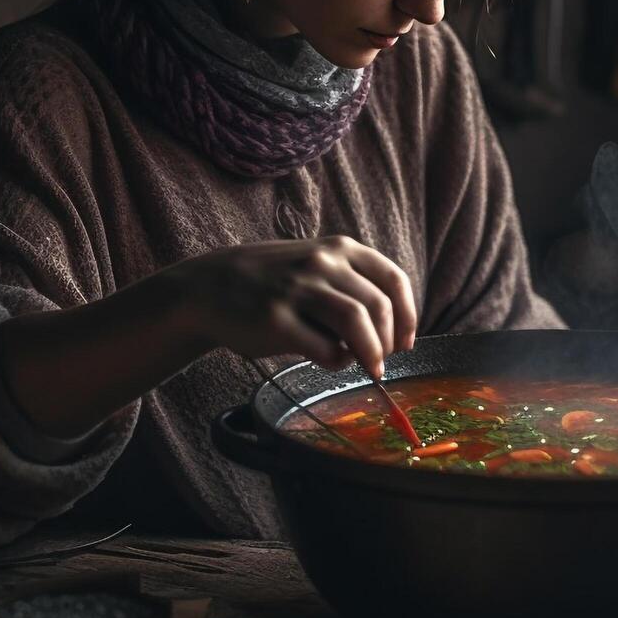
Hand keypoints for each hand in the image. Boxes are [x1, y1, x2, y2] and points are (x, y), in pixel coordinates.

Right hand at [166, 236, 416, 376]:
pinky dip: (336, 361)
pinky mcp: (275, 319)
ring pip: (357, 324)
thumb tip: (392, 332)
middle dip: (388, 342)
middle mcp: (321, 263)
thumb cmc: (274, 282)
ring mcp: (297, 289)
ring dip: (370, 354)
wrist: (210, 286)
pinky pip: (324, 348)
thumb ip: (352, 286)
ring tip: (368, 368)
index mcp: (339, 248)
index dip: (408, 316)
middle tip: (381, 362)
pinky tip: (328, 361)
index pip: (393, 281)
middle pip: (378, 307)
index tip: (406, 342)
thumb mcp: (317, 265)